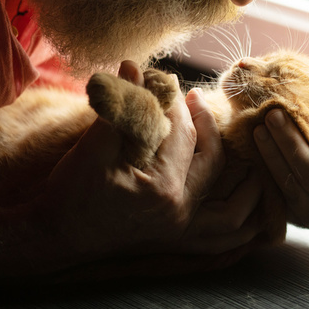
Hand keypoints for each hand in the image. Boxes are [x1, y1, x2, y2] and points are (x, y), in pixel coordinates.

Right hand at [36, 61, 262, 268]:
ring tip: (248, 151)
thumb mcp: (92, 146)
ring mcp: (181, 232)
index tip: (166, 79)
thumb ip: (119, 107)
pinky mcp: (177, 242)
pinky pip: (223, 240)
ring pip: (234, 212)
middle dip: (204, 123)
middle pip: (210, 159)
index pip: (182, 133)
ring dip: (248, 184)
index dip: (174, 101)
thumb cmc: (71, 190)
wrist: (55, 235)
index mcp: (162, 187)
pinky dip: (242, 228)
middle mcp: (180, 212)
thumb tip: (133, 66)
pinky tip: (253, 207)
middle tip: (193, 97)